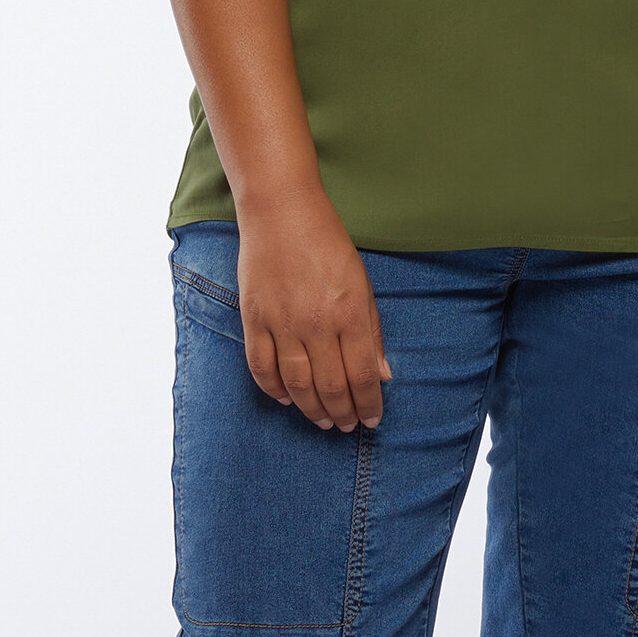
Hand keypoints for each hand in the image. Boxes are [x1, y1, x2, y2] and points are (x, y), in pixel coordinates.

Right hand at [234, 185, 392, 432]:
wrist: (282, 210)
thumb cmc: (327, 243)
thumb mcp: (361, 282)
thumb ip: (372, 330)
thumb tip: (383, 375)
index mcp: (350, 311)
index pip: (363, 375)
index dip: (370, 404)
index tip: (372, 419)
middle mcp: (317, 323)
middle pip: (332, 387)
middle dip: (343, 414)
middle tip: (347, 426)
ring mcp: (282, 323)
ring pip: (297, 386)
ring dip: (312, 411)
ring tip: (324, 421)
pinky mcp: (254, 319)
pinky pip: (262, 369)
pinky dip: (274, 391)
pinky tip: (287, 399)